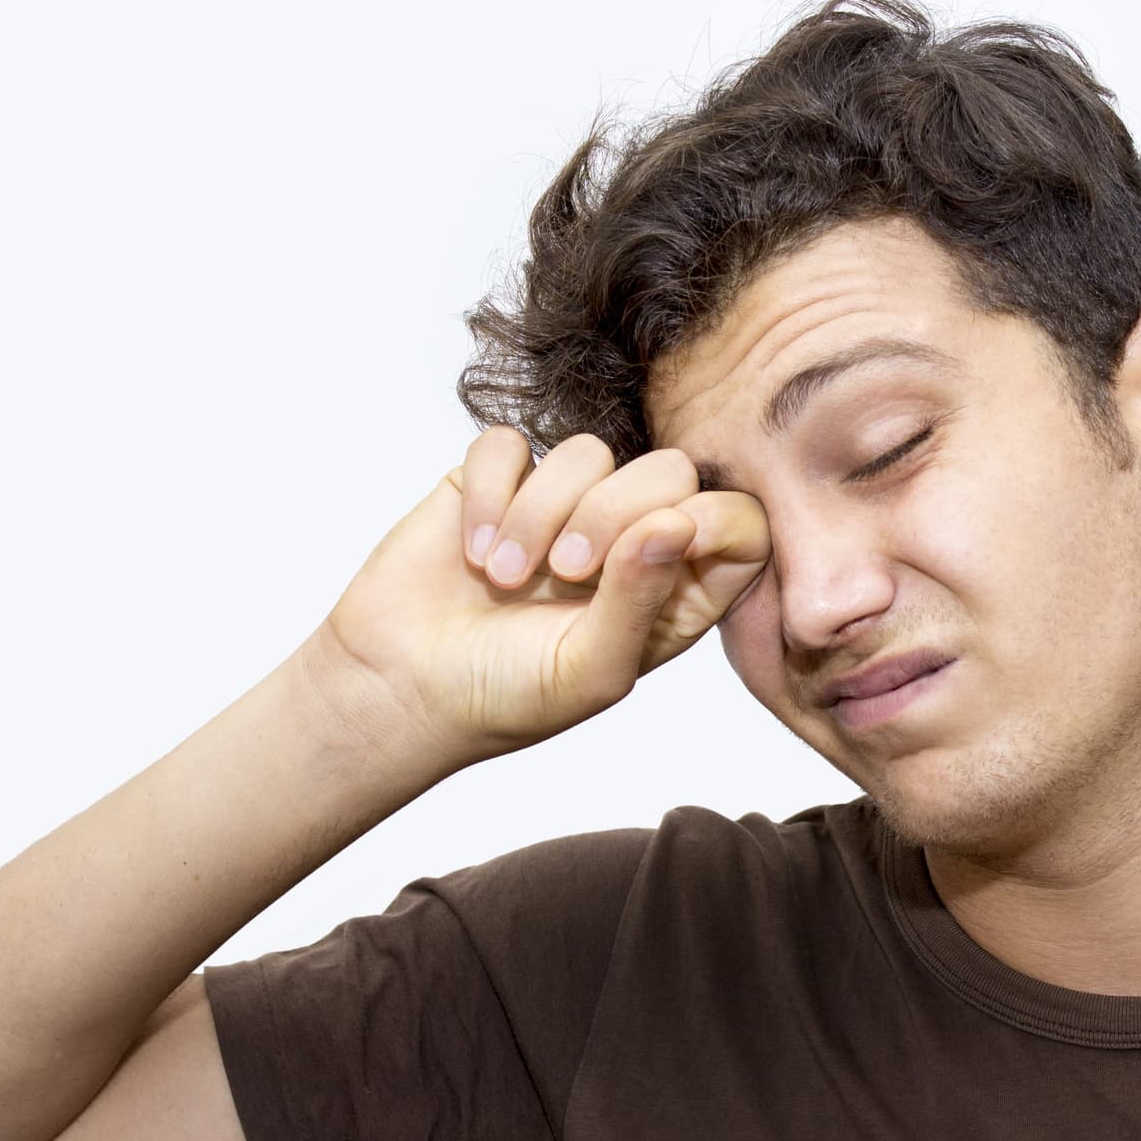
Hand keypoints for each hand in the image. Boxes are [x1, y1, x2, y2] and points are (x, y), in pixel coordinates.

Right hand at [313, 427, 770, 769]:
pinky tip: (472, 548)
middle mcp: (628, 536)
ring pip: (587, 451)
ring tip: (504, 578)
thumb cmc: (507, 697)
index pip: (739, 524)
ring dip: (543, 513)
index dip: (720, 517)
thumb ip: (641, 600)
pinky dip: (492, 493)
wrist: (402, 687)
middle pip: (671, 469)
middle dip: (617, 511)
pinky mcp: (498, 479)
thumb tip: (677, 522)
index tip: (672, 537)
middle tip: (568, 573)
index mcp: (674, 588)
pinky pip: (509, 444)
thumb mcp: (589, 671)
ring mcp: (563, 501)